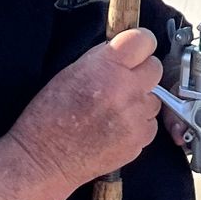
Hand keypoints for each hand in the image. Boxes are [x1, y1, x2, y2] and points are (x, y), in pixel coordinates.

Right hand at [10, 28, 160, 191]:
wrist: (45, 159)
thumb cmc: (49, 116)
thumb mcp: (71, 72)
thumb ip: (103, 58)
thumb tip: (123, 51)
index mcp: (107, 67)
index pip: (144, 40)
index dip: (140, 44)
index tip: (135, 50)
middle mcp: (126, 89)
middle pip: (155, 68)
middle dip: (141, 72)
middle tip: (122, 82)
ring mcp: (135, 116)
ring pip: (154, 98)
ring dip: (139, 101)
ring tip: (114, 111)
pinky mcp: (140, 140)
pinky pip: (150, 123)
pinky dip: (137, 125)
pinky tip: (116, 129)